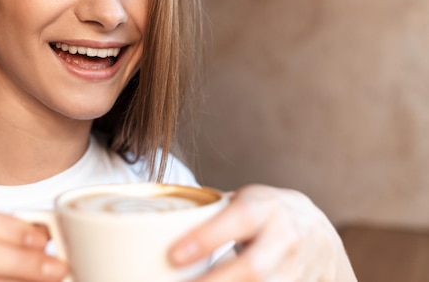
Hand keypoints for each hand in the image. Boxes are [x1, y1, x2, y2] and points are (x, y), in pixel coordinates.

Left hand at [169, 185, 356, 281]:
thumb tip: (153, 221)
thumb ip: (211, 213)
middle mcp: (286, 237)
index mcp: (267, 206)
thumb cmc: (265, 215)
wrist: (318, 235)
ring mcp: (297, 270)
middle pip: (254, 268)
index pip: (239, 219)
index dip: (207, 238)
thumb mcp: (244, 203)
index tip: (173, 257)